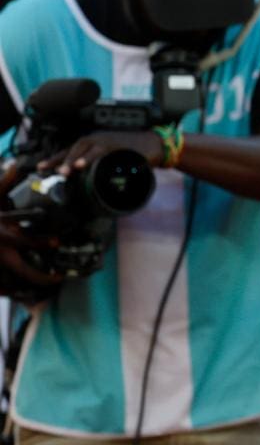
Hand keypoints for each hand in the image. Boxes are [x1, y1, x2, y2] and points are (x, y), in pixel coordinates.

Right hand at [0, 164, 65, 293]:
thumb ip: (5, 182)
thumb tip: (18, 163)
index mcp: (1, 235)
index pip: (27, 242)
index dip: (44, 243)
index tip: (57, 242)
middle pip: (26, 273)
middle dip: (45, 278)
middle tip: (59, 278)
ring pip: (13, 286)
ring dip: (28, 289)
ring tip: (45, 287)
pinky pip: (1, 289)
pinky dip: (11, 293)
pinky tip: (21, 293)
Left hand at [38, 130, 163, 176]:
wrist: (157, 145)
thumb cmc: (136, 153)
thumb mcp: (115, 159)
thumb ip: (101, 166)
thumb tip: (87, 181)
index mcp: (96, 143)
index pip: (71, 149)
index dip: (55, 158)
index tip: (41, 168)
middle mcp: (99, 138)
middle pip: (73, 147)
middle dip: (59, 159)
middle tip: (47, 170)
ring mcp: (107, 140)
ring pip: (84, 147)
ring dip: (72, 159)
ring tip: (64, 171)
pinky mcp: (117, 144)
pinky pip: (100, 151)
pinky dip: (89, 157)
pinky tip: (81, 164)